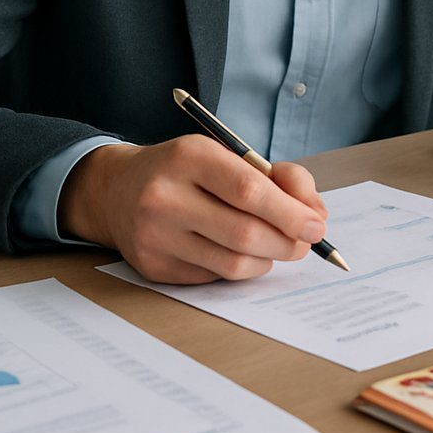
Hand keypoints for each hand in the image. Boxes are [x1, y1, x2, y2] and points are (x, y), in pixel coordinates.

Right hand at [59, 136, 328, 283]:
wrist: (117, 189)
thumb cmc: (186, 170)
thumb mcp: (226, 154)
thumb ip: (277, 177)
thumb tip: (314, 215)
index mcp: (189, 157)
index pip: (249, 190)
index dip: (290, 212)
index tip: (316, 225)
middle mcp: (165, 196)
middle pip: (244, 234)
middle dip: (287, 243)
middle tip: (304, 243)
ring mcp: (155, 235)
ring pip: (232, 264)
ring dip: (267, 260)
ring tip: (273, 247)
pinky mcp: (153, 267)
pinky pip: (213, 278)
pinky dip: (238, 269)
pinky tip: (237, 253)